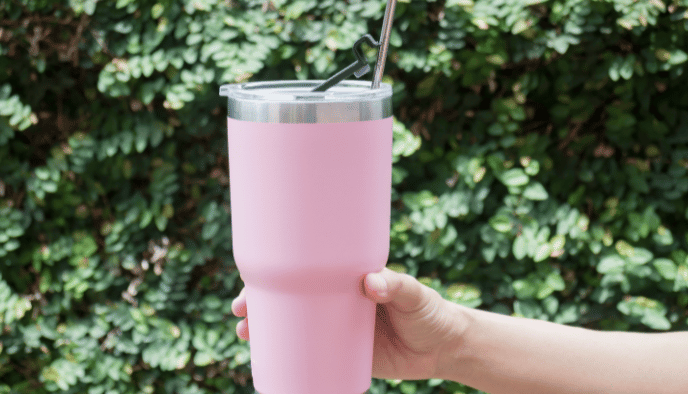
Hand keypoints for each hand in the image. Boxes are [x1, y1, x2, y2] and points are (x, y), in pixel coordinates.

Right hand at [230, 267, 465, 380]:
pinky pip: (312, 357)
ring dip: (268, 332)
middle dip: (260, 305)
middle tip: (241, 313)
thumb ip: (397, 285)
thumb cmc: (431, 312)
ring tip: (246, 336)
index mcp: (347, 280)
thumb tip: (370, 282)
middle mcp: (337, 302)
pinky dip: (290, 360)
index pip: (305, 272)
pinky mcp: (347, 356)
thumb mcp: (415, 295)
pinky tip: (272, 364)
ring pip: (295, 329)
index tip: (250, 283)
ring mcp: (338, 330)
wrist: (446, 348)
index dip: (276, 276)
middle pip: (291, 300)